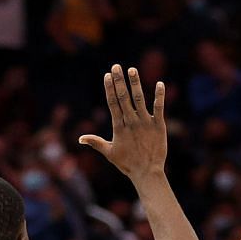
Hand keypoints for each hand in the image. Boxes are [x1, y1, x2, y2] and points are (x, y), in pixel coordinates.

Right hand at [78, 65, 167, 179]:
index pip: (113, 103)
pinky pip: (159, 108)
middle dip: (119, 81)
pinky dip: (160, 96)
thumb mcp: (109, 153)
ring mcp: (145, 123)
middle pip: (123, 98)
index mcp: (119, 127)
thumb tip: (80, 139)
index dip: (110, 89)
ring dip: (135, 84)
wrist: (147, 173)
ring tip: (132, 70)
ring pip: (139, 99)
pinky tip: (160, 84)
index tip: (107, 75)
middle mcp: (131, 122)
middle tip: (116, 66)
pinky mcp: (158, 126)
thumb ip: (95, 142)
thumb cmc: (128, 164)